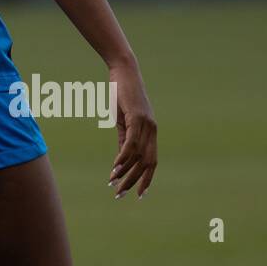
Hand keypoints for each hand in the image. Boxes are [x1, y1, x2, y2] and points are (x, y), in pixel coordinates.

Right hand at [107, 62, 156, 199]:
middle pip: (147, 164)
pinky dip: (122, 159)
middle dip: (135, 182)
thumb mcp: (122, 120)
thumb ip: (124, 139)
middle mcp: (152, 130)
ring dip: (125, 173)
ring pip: (139, 157)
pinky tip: (114, 168)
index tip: (138, 195)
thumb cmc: (122, 93)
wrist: (123, 70)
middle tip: (121, 195)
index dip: (146, 179)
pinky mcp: (137, 119)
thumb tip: (121, 160)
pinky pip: (131, 145)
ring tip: (114, 184)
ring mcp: (146, 125)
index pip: (152, 161)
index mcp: (150, 131)